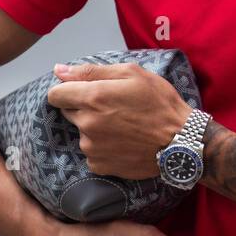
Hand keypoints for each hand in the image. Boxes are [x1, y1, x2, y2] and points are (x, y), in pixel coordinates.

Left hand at [48, 61, 192, 179]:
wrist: (181, 142)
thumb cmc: (160, 102)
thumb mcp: (132, 74)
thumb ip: (92, 71)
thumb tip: (59, 70)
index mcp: (93, 98)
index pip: (55, 94)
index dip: (68, 90)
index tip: (85, 91)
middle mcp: (87, 124)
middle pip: (68, 112)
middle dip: (84, 107)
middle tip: (113, 107)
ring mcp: (91, 147)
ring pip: (81, 132)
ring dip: (94, 127)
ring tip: (122, 126)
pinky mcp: (98, 165)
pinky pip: (91, 151)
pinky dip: (102, 146)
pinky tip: (122, 141)